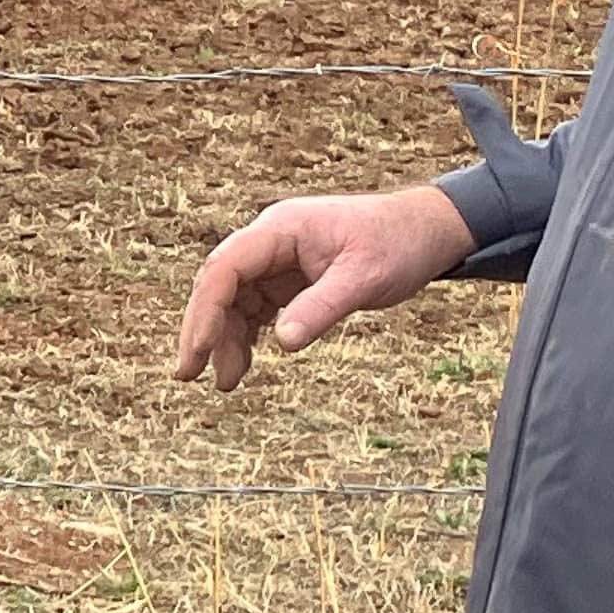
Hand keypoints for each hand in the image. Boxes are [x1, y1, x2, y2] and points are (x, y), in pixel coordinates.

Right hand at [173, 184, 476, 389]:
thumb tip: (282, 344)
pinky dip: (245, 337)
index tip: (199, 348)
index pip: (227, 267)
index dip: (207, 309)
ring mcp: (277, 260)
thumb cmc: (398, 244)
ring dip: (223, 340)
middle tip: (187, 373)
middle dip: (201, 329)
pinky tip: (242, 366)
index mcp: (281, 229)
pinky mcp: (288, 279)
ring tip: (225, 383)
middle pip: (219, 285)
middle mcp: (271, 241)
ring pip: (233, 301)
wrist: (426, 232)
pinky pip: (254, 308)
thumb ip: (322, 308)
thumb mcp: (364, 278)